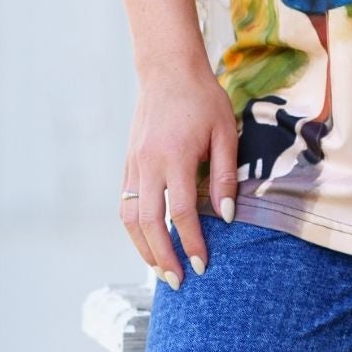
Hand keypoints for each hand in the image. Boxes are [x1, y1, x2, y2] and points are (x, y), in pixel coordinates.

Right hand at [120, 57, 238, 287]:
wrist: (168, 70)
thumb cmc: (203, 99)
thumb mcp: (225, 132)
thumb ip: (226, 175)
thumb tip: (225, 216)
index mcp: (174, 156)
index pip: (181, 211)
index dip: (191, 242)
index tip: (202, 265)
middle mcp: (148, 163)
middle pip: (148, 222)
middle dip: (162, 256)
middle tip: (178, 281)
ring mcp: (133, 164)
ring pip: (130, 217)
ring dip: (143, 247)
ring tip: (160, 269)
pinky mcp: (128, 162)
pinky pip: (125, 202)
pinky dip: (134, 228)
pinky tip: (148, 241)